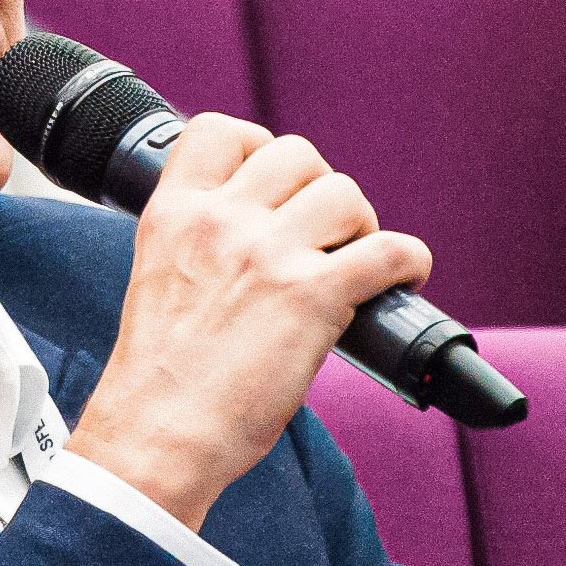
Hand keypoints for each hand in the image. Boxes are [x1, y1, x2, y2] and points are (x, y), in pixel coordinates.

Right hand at [70, 117, 432, 532]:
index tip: (276, 187)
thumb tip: (260, 234)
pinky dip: (408, 262)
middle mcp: (221, 220)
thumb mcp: (159, 279)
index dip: (259, 148)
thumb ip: (202, 243)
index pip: (220, 130)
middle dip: (318, 189)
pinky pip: (389, 250)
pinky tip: (402, 280)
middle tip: (322, 236)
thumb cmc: (159, 378)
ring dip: (359, 226)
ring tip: (352, 264)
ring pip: (344, 194)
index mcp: (174, 213)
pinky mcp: (313, 295)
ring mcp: (268, 253)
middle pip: (297, 154)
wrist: (157, 435)